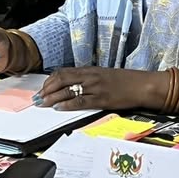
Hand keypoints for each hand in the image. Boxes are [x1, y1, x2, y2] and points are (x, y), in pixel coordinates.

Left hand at [36, 66, 168, 111]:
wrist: (141, 85)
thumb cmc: (124, 82)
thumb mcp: (103, 76)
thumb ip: (88, 79)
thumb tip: (71, 86)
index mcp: (90, 70)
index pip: (63, 72)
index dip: (49, 81)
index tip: (42, 89)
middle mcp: (90, 76)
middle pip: (61, 80)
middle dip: (46, 90)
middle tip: (37, 98)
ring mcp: (95, 87)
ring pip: (67, 90)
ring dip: (52, 98)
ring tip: (42, 104)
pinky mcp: (101, 99)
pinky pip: (80, 101)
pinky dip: (66, 104)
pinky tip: (58, 108)